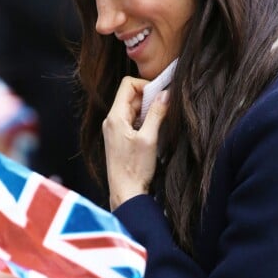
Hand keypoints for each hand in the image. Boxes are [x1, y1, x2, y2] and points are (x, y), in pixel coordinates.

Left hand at [102, 76, 168, 209]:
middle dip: (149, 98)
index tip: (161, 95)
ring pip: (133, 108)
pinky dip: (144, 121)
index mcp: (115, 117)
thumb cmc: (134, 169)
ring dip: (148, 111)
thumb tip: (166, 93)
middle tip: (165, 109)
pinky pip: (132, 120)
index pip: (128, 85)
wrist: (125, 193)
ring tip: (160, 122)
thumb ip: (157, 113)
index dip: (145, 85)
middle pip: (131, 96)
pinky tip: (153, 132)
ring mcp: (114, 129)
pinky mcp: (119, 138)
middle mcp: (111, 120)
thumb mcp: (149, 139)